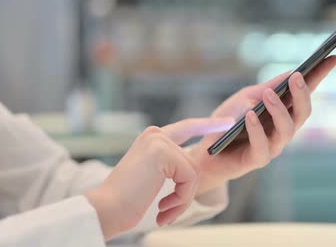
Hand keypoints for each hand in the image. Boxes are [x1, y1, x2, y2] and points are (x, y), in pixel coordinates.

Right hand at [85, 117, 231, 239]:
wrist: (107, 208)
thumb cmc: (127, 199)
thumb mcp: (153, 176)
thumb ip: (171, 165)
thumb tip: (193, 165)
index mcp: (152, 138)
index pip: (187, 127)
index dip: (208, 125)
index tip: (228, 123)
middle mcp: (155, 134)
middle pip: (192, 162)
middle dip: (185, 192)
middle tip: (169, 212)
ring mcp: (159, 140)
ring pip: (192, 172)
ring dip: (182, 198)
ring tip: (163, 212)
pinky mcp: (162, 151)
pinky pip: (189, 177)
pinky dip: (180, 198)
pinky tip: (161, 207)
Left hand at [189, 55, 335, 192]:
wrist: (206, 152)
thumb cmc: (227, 123)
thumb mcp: (245, 98)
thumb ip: (266, 89)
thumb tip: (291, 74)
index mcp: (283, 110)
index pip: (307, 91)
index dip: (321, 75)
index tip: (334, 57)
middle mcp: (283, 128)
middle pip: (303, 112)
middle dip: (303, 94)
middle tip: (297, 76)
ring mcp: (273, 145)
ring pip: (287, 130)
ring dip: (279, 110)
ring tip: (269, 94)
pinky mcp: (257, 159)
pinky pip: (262, 145)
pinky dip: (256, 129)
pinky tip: (250, 115)